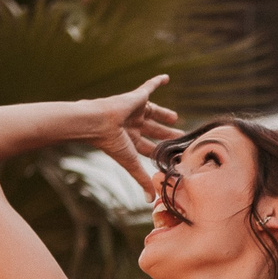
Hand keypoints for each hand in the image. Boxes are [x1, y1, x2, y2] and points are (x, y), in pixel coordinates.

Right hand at [89, 76, 180, 196]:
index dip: (161, 154)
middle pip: (154, 132)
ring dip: (164, 116)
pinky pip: (148, 87)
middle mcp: (133, 126)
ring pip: (153, 113)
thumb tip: (150, 201)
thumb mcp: (130, 162)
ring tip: (176, 118)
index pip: (150, 149)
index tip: (174, 157)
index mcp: (131, 142)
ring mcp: (134, 111)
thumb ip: (141, 180)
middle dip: (166, 136)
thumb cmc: (111, 143)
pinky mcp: (136, 97)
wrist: (97, 122)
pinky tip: (166, 78)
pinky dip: (156, 82)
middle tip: (180, 138)